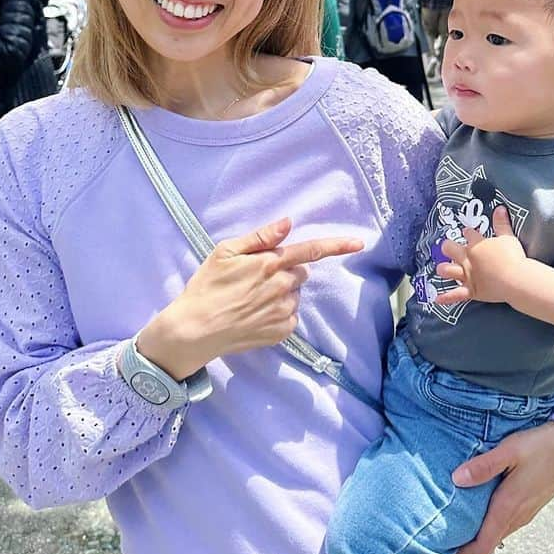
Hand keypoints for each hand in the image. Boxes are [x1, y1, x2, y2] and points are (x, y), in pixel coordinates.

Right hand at [136, 218, 363, 380]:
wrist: (194, 330)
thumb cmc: (206, 286)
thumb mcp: (225, 252)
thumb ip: (260, 237)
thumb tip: (288, 222)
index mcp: (269, 263)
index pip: (310, 250)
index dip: (336, 245)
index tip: (358, 242)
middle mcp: (281, 287)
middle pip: (301, 272)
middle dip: (286, 270)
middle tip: (257, 277)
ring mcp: (282, 311)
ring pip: (294, 294)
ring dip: (281, 292)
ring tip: (251, 298)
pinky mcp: (281, 332)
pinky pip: (290, 315)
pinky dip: (278, 312)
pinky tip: (255, 314)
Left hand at [434, 207, 525, 304]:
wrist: (515, 279)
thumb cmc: (513, 257)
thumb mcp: (508, 237)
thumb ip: (502, 223)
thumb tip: (500, 208)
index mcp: (476, 244)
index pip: (468, 234)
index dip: (468, 233)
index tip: (468, 233)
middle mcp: (468, 259)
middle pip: (451, 249)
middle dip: (448, 247)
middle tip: (448, 248)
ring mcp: (468, 275)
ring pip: (448, 270)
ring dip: (444, 269)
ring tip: (440, 269)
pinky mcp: (471, 290)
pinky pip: (456, 295)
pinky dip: (446, 298)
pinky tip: (437, 299)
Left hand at [451, 419, 553, 553]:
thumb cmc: (542, 446)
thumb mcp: (510, 451)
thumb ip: (483, 466)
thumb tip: (456, 479)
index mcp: (508, 507)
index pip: (483, 546)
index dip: (462, 553)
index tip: (442, 545)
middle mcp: (517, 517)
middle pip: (488, 544)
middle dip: (466, 544)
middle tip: (443, 529)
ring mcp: (526, 514)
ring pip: (497, 534)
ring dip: (479, 533)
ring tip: (457, 516)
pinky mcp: (530, 506)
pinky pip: (506, 524)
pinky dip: (490, 523)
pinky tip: (480, 504)